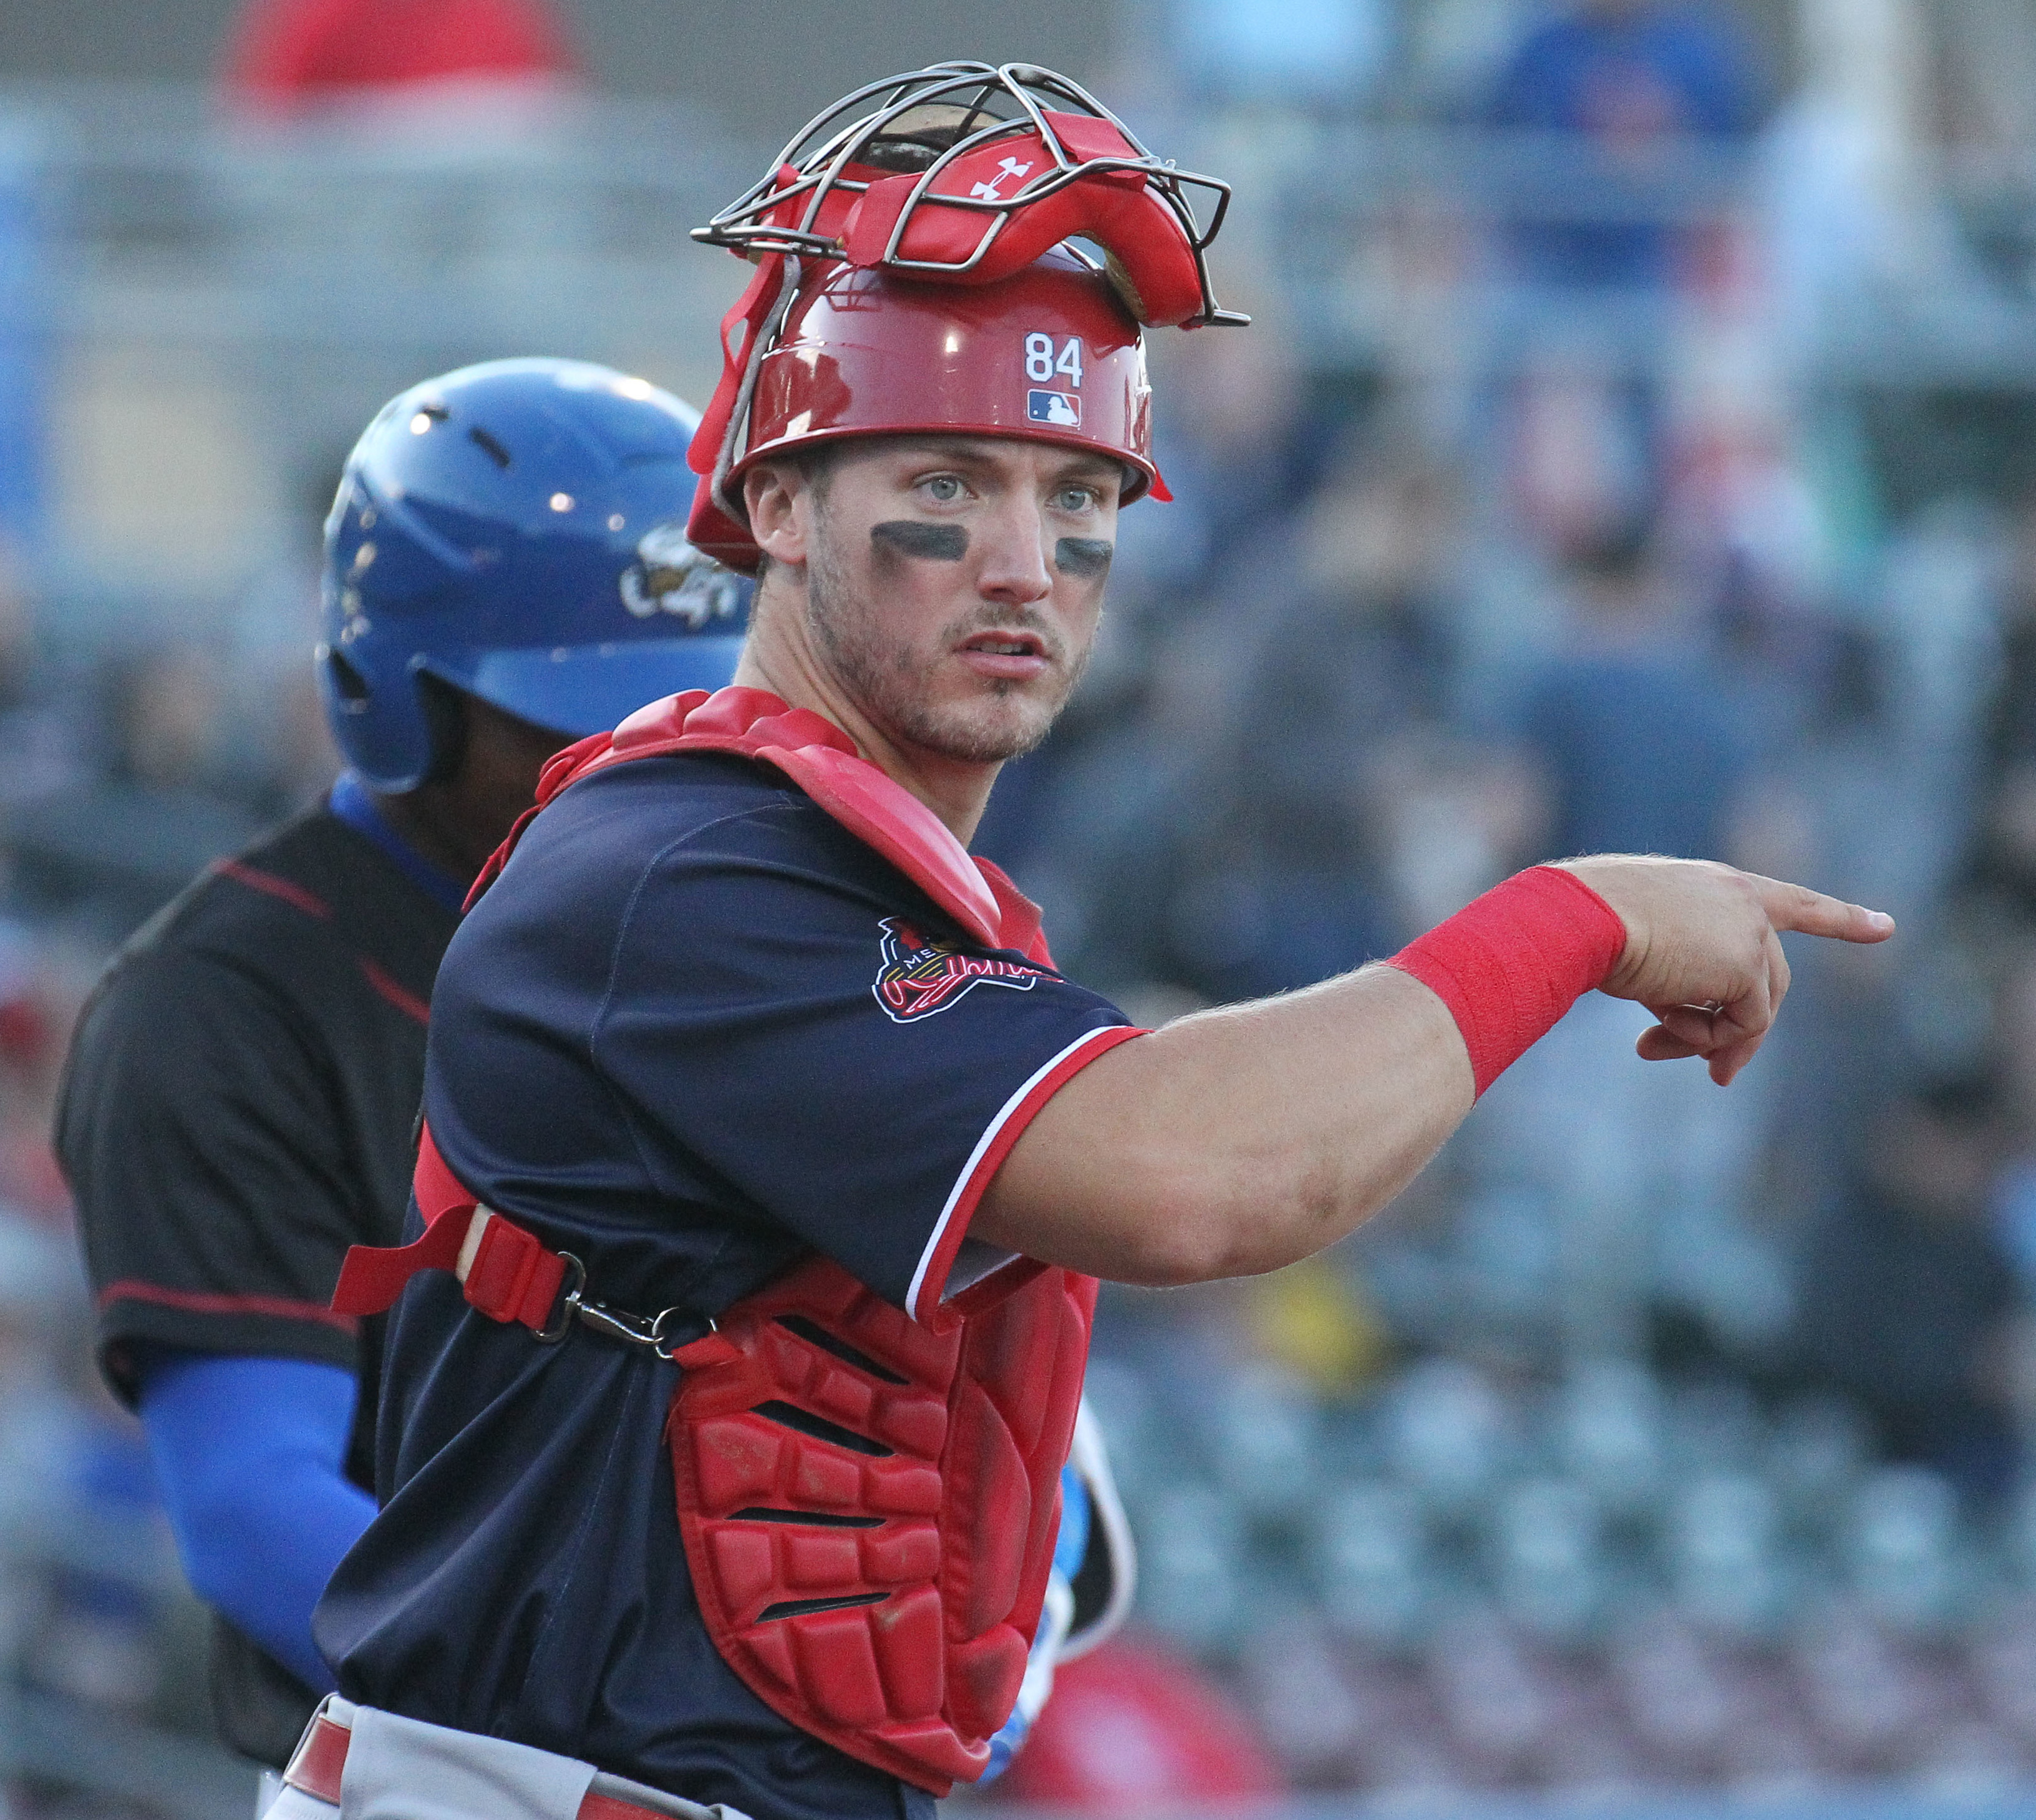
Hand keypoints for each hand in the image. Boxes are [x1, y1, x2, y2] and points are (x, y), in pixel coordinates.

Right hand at [1553, 856, 1893, 1085]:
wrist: (1581, 916)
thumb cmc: (1589, 924)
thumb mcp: (1644, 945)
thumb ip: (1685, 979)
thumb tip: (1707, 1040)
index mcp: (1719, 886)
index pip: (1793, 902)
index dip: (1840, 919)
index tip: (1885, 929)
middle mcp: (1745, 903)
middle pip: (1768, 981)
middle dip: (1739, 1035)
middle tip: (1715, 1077)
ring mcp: (1751, 934)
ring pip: (1755, 1009)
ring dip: (1709, 1041)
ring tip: (1651, 1050)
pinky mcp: (1745, 966)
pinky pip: (1740, 1025)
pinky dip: (1701, 1039)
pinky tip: (1652, 1034)